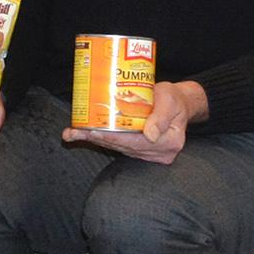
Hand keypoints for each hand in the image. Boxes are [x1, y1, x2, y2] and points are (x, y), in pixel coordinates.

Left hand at [66, 79, 201, 161]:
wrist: (179, 103)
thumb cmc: (174, 98)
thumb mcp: (170, 100)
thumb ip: (161, 117)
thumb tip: (150, 135)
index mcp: (170, 142)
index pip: (136, 142)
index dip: (113, 138)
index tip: (94, 131)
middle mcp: (160, 153)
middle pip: (124, 147)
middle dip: (98, 139)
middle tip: (75, 132)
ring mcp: (150, 154)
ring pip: (119, 148)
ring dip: (95, 140)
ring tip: (73, 133)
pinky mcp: (142, 151)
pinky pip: (120, 146)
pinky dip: (103, 140)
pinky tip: (83, 134)